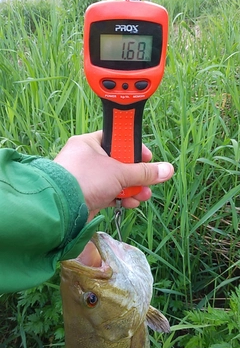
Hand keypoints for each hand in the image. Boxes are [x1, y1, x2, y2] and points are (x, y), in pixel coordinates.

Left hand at [54, 131, 173, 218]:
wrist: (61, 207)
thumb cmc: (86, 179)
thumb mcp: (119, 172)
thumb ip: (144, 172)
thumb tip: (167, 170)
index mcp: (90, 143)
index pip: (116, 139)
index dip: (134, 148)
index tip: (148, 157)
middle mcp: (86, 159)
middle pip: (119, 163)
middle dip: (136, 175)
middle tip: (149, 181)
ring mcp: (86, 178)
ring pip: (115, 180)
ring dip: (131, 189)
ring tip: (143, 196)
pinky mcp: (87, 194)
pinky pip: (108, 193)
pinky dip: (120, 197)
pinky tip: (130, 203)